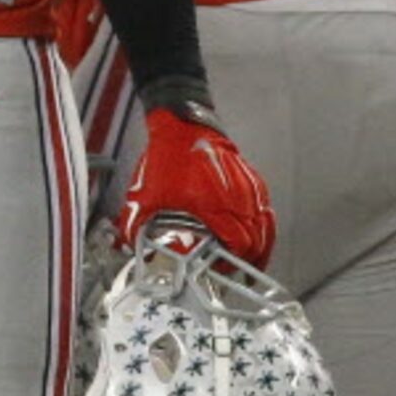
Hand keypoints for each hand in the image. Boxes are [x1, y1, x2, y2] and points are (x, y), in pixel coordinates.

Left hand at [116, 108, 276, 268]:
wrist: (182, 124)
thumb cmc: (167, 157)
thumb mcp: (146, 194)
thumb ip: (137, 223)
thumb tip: (129, 245)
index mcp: (213, 204)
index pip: (238, 244)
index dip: (230, 262)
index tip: (218, 268)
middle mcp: (237, 198)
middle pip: (256, 241)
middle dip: (246, 260)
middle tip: (232, 271)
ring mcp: (249, 189)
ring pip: (266, 228)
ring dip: (260, 249)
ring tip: (249, 264)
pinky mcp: (252, 182)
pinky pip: (267, 212)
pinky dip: (264, 230)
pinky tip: (256, 239)